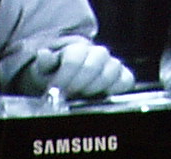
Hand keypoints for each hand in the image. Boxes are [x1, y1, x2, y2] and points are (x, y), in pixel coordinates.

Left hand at [16, 36, 131, 96]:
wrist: (71, 81)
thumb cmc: (58, 75)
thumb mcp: (46, 69)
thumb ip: (46, 62)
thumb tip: (43, 54)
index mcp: (78, 49)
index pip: (74, 58)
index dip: (65, 76)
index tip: (57, 89)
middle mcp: (98, 54)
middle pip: (93, 63)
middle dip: (79, 82)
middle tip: (69, 93)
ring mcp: (112, 65)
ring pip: (111, 70)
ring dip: (96, 87)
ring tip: (83, 95)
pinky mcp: (122, 77)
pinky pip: (126, 80)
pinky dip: (117, 88)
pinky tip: (102, 96)